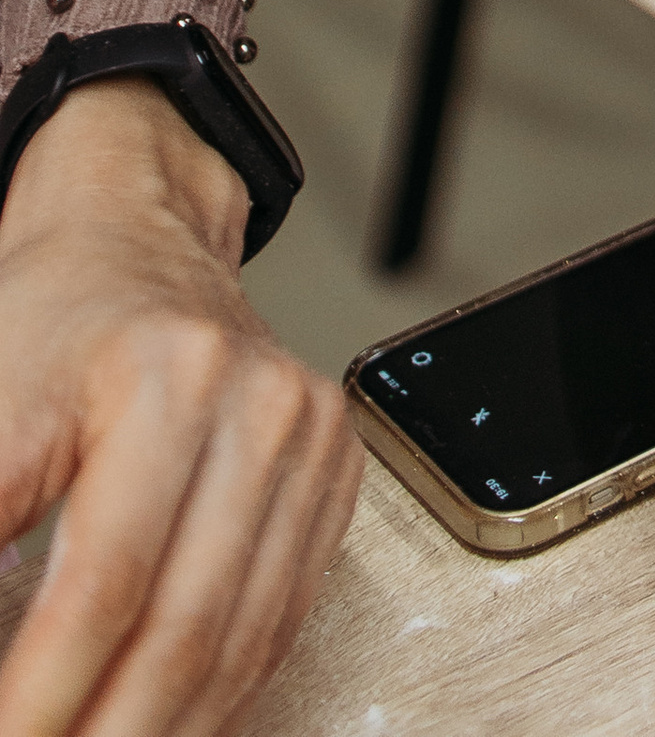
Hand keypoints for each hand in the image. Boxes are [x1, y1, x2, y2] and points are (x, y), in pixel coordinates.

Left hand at [0, 82, 360, 736]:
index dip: (47, 691)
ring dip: (168, 730)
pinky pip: (281, 618)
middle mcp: (258, 402)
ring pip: (242, 639)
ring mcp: (308, 436)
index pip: (108, 580)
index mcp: (170, 376)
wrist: (137, 242)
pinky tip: (170, 723)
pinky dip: (221, 694)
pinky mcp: (332, 469)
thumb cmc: (55, 319)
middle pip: (186, 624)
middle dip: (108, 731)